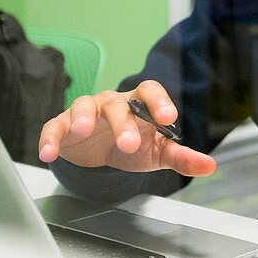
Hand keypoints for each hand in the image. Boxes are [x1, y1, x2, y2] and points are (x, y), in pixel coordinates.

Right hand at [37, 80, 215, 176]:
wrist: (102, 153)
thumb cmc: (134, 144)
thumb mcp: (158, 152)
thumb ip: (181, 157)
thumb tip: (209, 166)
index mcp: (139, 104)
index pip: (150, 91)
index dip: (159, 102)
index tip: (169, 117)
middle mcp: (112, 103)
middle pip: (117, 105)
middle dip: (123, 123)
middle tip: (129, 144)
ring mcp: (86, 112)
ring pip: (83, 106)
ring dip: (82, 117)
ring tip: (82, 130)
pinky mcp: (63, 127)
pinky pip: (55, 127)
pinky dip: (50, 138)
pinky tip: (48, 153)